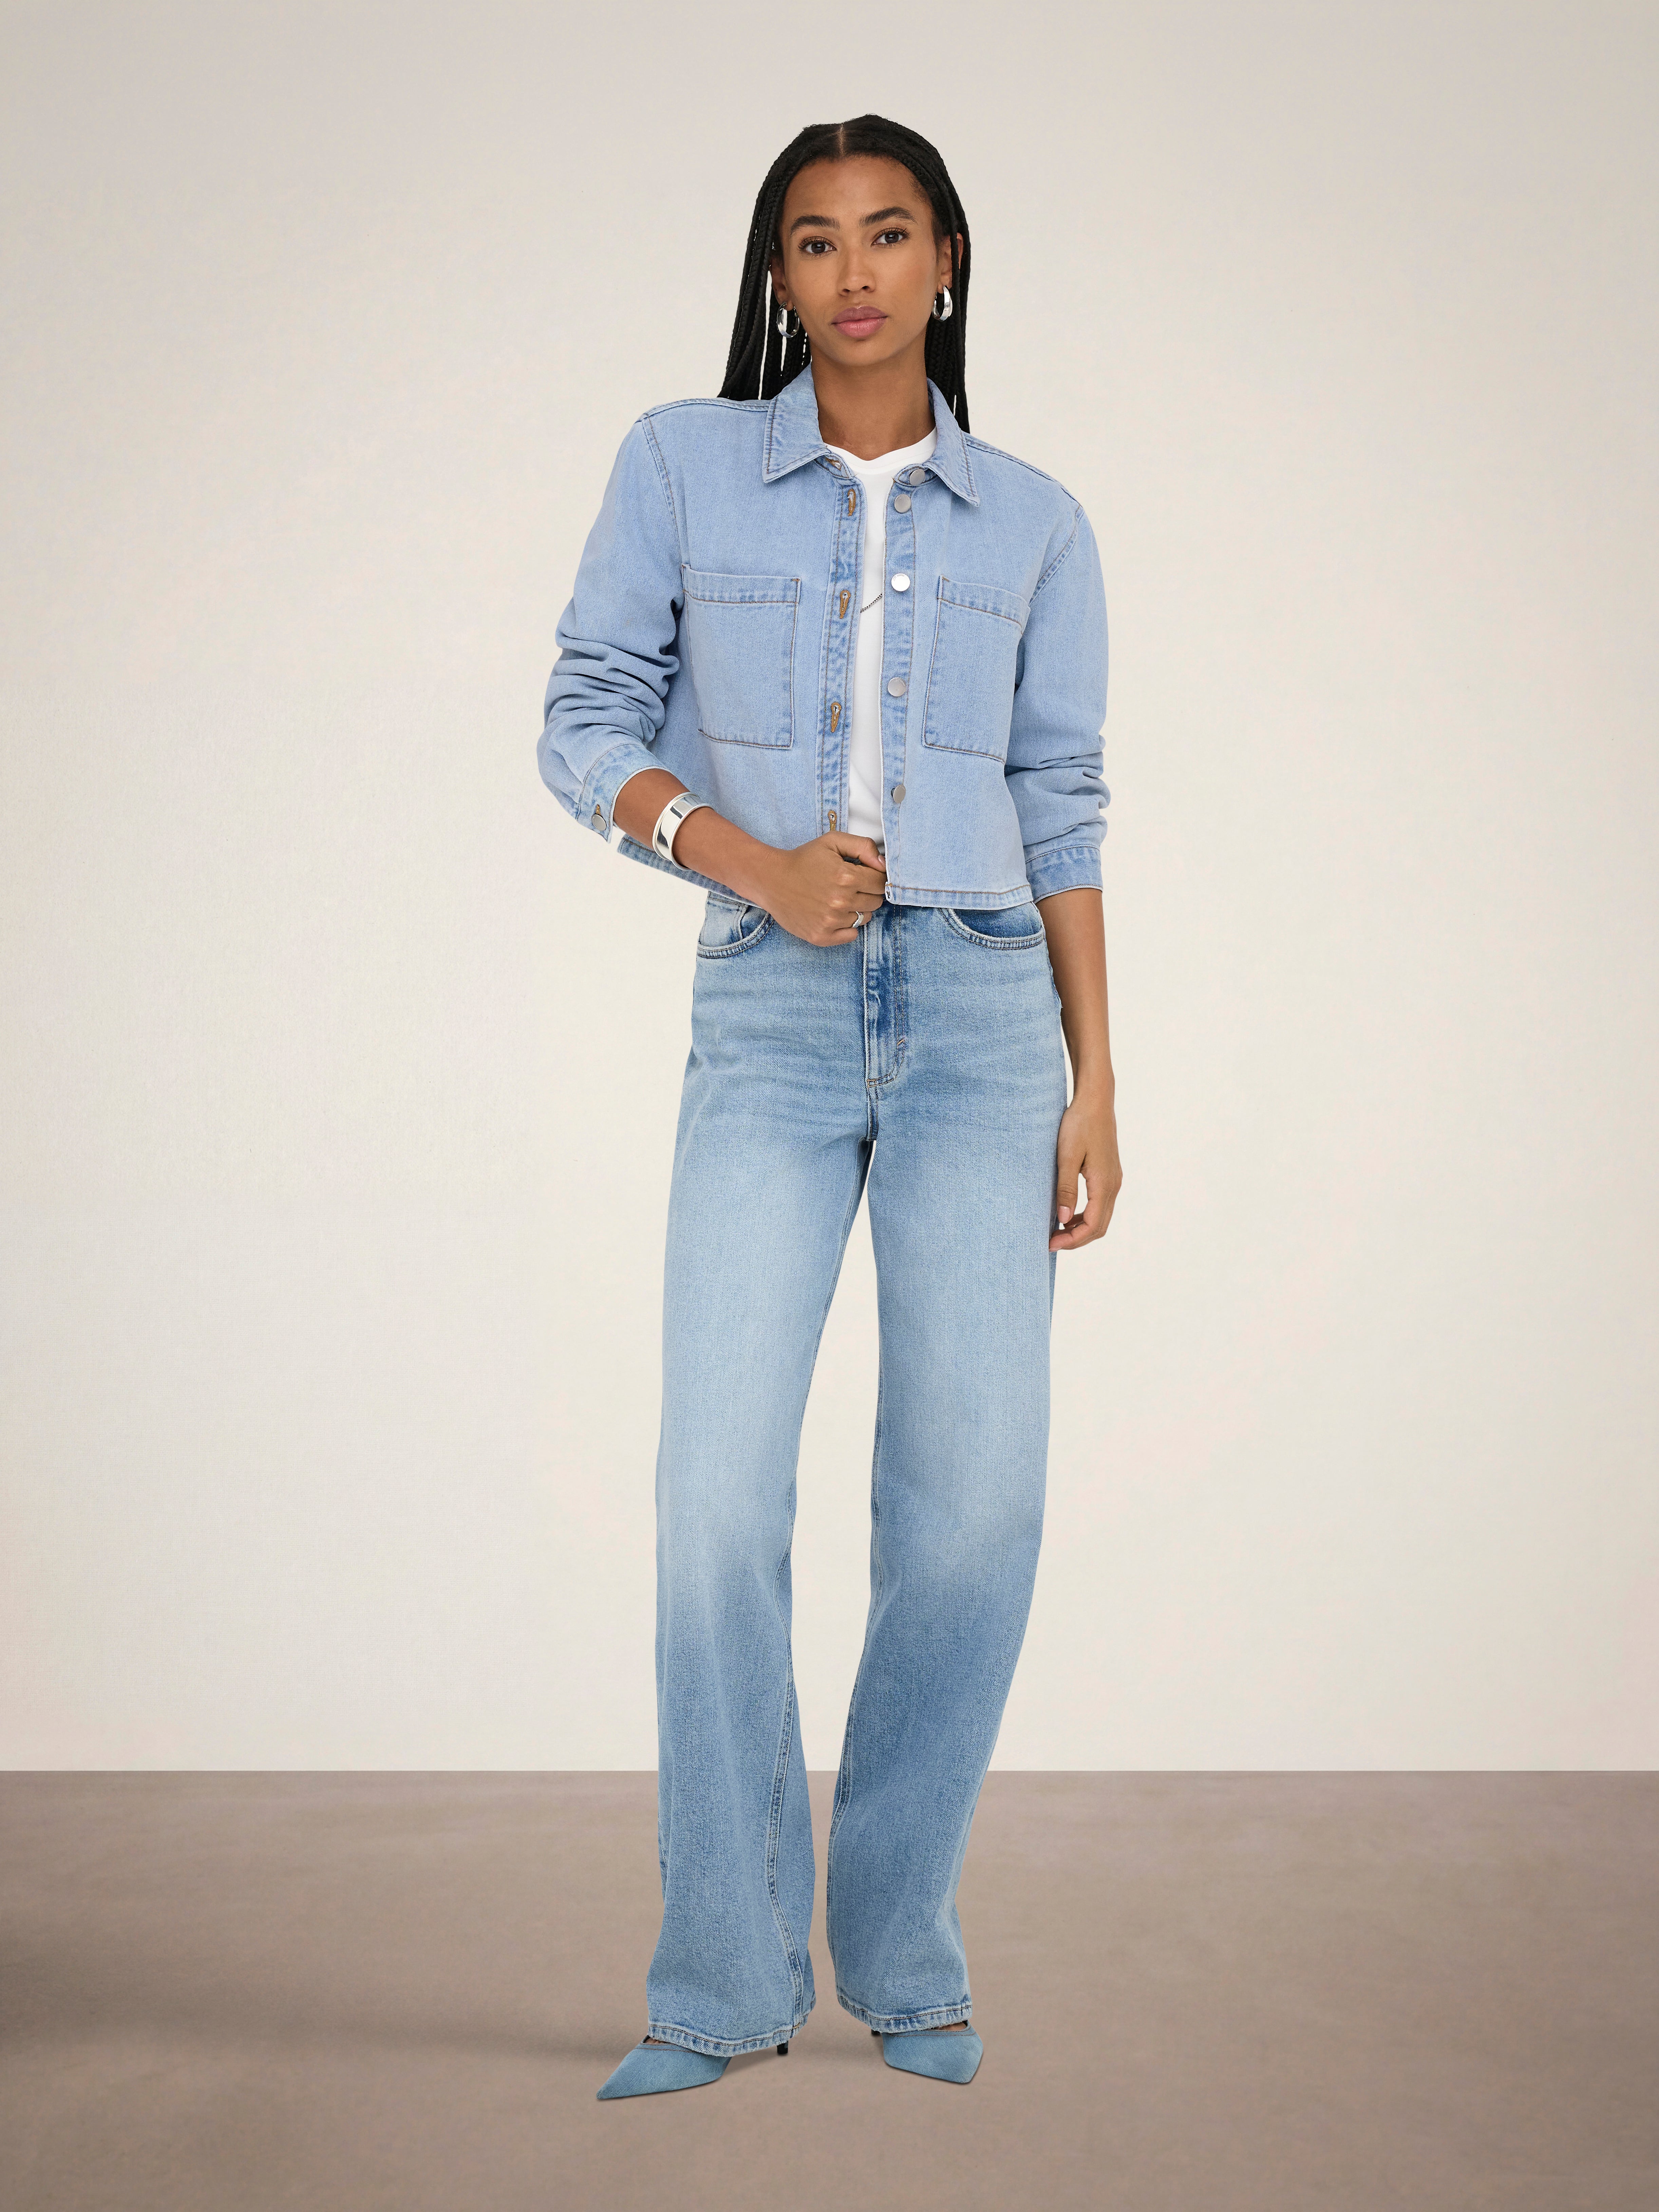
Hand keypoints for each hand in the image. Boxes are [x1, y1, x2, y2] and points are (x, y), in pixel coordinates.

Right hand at [752, 834, 886, 944]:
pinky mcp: (821, 936)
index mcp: (846, 877)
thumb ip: (863, 847)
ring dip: (857, 909)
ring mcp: (831, 921)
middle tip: (850, 886)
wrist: (771, 880)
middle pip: (876, 901)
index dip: (874, 876)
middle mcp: (840, 902)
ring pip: (865, 918)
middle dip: (867, 892)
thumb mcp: (833, 841)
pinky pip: (852, 935)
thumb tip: (884, 865)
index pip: (881, 882)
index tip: (863, 874)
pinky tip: (835, 914)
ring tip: (839, 899)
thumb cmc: (804, 859)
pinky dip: (848, 926)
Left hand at [1050, 1081, 1121, 1250]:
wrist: (1095, 1101)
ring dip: (1080, 1228)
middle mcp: (1113, 1185)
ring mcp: (1113, 1180)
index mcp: (1104, 1184)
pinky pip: (1100, 1205)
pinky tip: (1066, 1213)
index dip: (1072, 1240)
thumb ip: (1066, 1189)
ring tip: (1055, 1231)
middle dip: (1076, 1239)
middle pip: (1099, 1227)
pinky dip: (1084, 1215)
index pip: (1092, 1226)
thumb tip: (1062, 1219)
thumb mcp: (1067, 1156)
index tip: (1049, 1243)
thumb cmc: (1079, 1125)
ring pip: (1100, 1217)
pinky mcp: (1109, 1174)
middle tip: (1050, 1242)